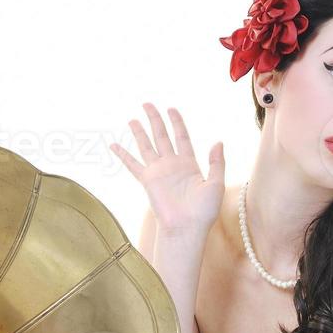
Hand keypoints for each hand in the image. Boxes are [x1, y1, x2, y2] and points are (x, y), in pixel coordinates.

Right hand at [110, 102, 224, 234]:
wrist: (187, 228)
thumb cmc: (203, 211)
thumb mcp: (216, 184)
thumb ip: (216, 163)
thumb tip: (218, 141)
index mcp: (189, 164)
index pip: (181, 137)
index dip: (177, 122)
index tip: (171, 108)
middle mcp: (172, 165)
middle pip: (161, 136)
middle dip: (155, 120)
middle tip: (147, 104)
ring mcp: (158, 172)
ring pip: (147, 146)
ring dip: (139, 133)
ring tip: (132, 119)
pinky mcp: (148, 181)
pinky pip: (133, 165)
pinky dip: (123, 155)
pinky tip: (114, 145)